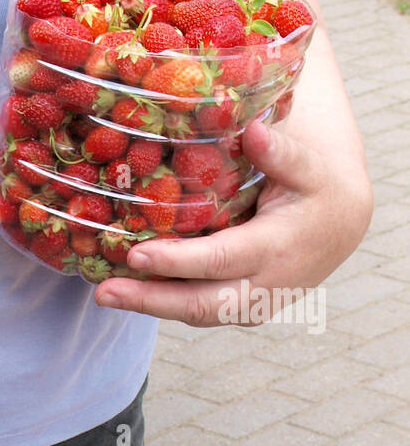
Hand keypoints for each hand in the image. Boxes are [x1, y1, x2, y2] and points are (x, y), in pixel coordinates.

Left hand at [92, 120, 373, 324]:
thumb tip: (254, 130)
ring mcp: (254, 306)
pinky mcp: (242, 313)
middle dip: (151, 301)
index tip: (136, 256)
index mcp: (278, 248)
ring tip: (105, 294)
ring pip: (197, 315)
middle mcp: (266, 286)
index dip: (177, 262)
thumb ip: (281, 153)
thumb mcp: (308, 167)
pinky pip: (199, 312)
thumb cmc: (317, 189)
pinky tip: (128, 291)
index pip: (221, 260)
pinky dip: (163, 304)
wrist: (340, 227)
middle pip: (202, 304)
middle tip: (104, 292)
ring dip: (149, 307)